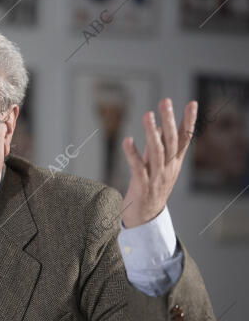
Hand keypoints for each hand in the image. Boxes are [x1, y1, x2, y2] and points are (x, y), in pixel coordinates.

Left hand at [120, 98, 196, 227]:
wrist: (145, 218)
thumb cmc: (150, 188)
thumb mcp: (159, 165)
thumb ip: (160, 147)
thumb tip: (161, 124)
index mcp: (174, 163)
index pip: (184, 139)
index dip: (188, 121)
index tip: (192, 103)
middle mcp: (168, 169)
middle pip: (171, 142)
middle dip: (169, 121)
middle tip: (165, 102)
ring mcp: (156, 178)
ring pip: (157, 152)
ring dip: (152, 133)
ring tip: (147, 115)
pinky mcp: (142, 186)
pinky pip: (138, 168)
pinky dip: (133, 154)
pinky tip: (127, 140)